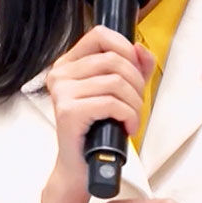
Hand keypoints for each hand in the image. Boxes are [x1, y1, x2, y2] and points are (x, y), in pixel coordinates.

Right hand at [41, 25, 155, 202]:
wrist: (81, 168)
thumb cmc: (99, 130)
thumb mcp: (120, 93)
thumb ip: (133, 68)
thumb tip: (141, 49)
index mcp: (68, 64)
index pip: (99, 34)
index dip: (125, 47)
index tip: (135, 69)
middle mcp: (60, 74)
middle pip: (113, 59)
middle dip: (136, 83)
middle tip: (137, 104)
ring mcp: (62, 92)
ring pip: (115, 81)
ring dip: (134, 103)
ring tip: (132, 118)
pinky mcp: (69, 112)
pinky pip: (111, 102)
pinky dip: (128, 115)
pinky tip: (127, 127)